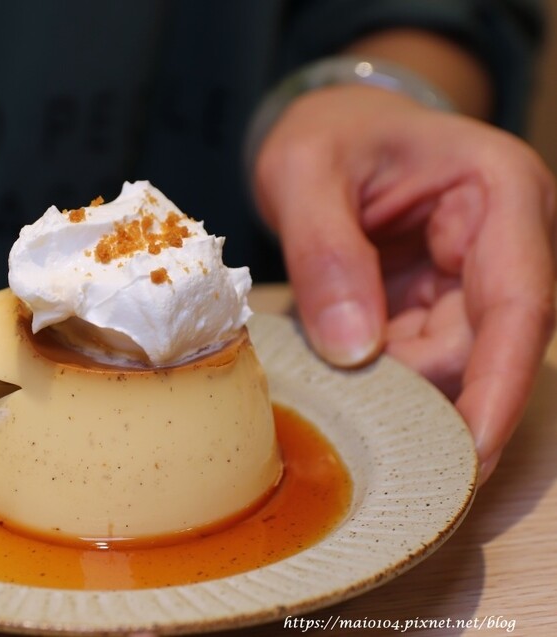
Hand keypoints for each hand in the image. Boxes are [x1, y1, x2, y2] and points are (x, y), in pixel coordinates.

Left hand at [253, 84, 555, 482]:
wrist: (331, 128)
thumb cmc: (326, 133)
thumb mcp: (303, 173)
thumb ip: (324, 253)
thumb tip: (354, 352)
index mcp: (498, 192)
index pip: (521, 307)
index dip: (499, 390)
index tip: (471, 457)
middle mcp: (507, 240)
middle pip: (486, 349)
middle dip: (424, 393)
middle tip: (353, 415)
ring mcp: (479, 276)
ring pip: (454, 364)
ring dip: (398, 386)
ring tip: (334, 376)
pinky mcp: (447, 301)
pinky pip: (423, 357)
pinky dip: (383, 374)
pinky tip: (343, 369)